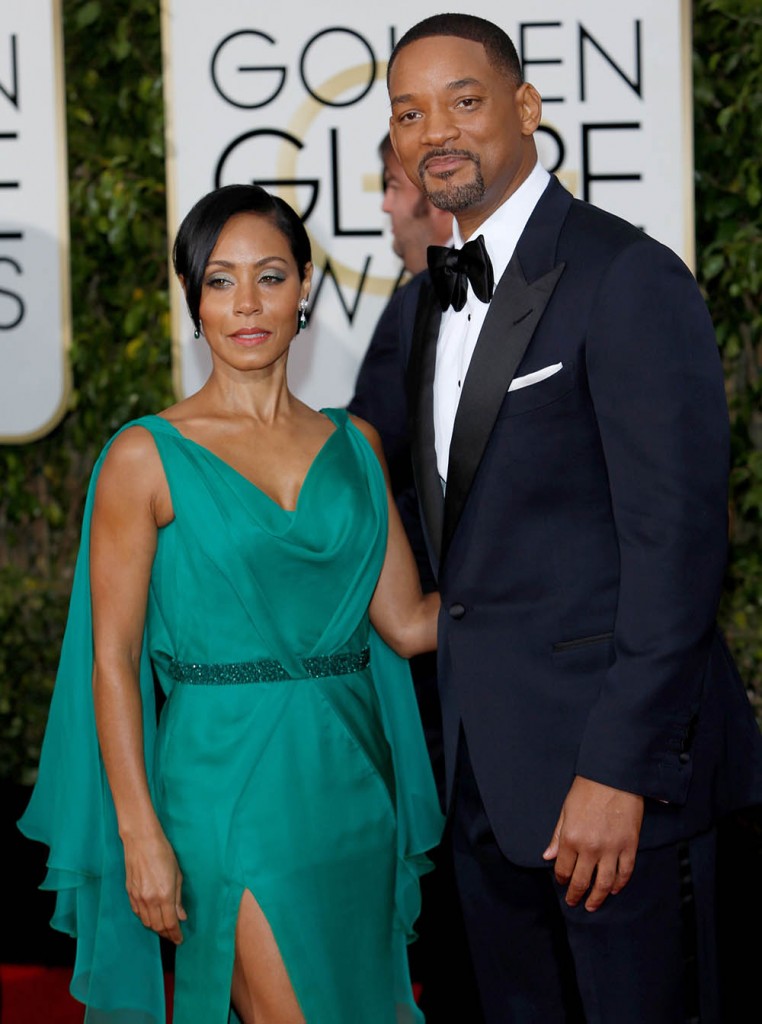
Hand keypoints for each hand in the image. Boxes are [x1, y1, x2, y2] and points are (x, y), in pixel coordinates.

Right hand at [123, 829, 187, 943]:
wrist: (141, 840)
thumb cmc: (163, 853)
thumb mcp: (177, 874)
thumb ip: (178, 898)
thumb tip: (181, 916)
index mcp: (164, 895)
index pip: (170, 923)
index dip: (175, 934)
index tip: (179, 940)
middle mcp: (149, 900)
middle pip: (157, 926)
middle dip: (166, 934)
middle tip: (173, 936)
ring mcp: (138, 897)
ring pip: (146, 922)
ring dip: (156, 928)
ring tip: (164, 929)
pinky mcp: (129, 893)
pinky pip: (137, 913)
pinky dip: (145, 919)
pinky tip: (151, 917)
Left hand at [542, 775, 643, 911]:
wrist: (614, 776)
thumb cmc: (587, 790)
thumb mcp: (566, 811)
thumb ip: (557, 836)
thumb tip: (548, 856)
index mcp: (571, 838)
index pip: (564, 869)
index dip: (562, 879)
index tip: (562, 882)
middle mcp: (591, 848)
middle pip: (583, 881)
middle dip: (577, 895)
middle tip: (574, 902)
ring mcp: (612, 849)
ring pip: (605, 883)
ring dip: (598, 897)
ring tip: (593, 905)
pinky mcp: (629, 846)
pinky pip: (625, 872)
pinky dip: (619, 884)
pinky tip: (614, 889)